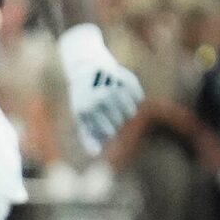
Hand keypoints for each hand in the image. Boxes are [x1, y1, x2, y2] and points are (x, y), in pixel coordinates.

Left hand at [56, 23, 143, 154]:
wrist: (86, 65)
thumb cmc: (83, 96)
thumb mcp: (81, 115)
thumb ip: (88, 135)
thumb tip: (94, 154)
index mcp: (87, 109)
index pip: (109, 132)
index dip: (109, 130)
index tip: (104, 124)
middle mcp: (100, 98)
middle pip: (121, 122)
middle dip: (116, 120)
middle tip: (107, 109)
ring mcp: (114, 88)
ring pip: (131, 112)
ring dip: (125, 110)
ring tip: (114, 102)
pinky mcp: (125, 78)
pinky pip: (138, 98)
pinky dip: (133, 97)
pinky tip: (121, 90)